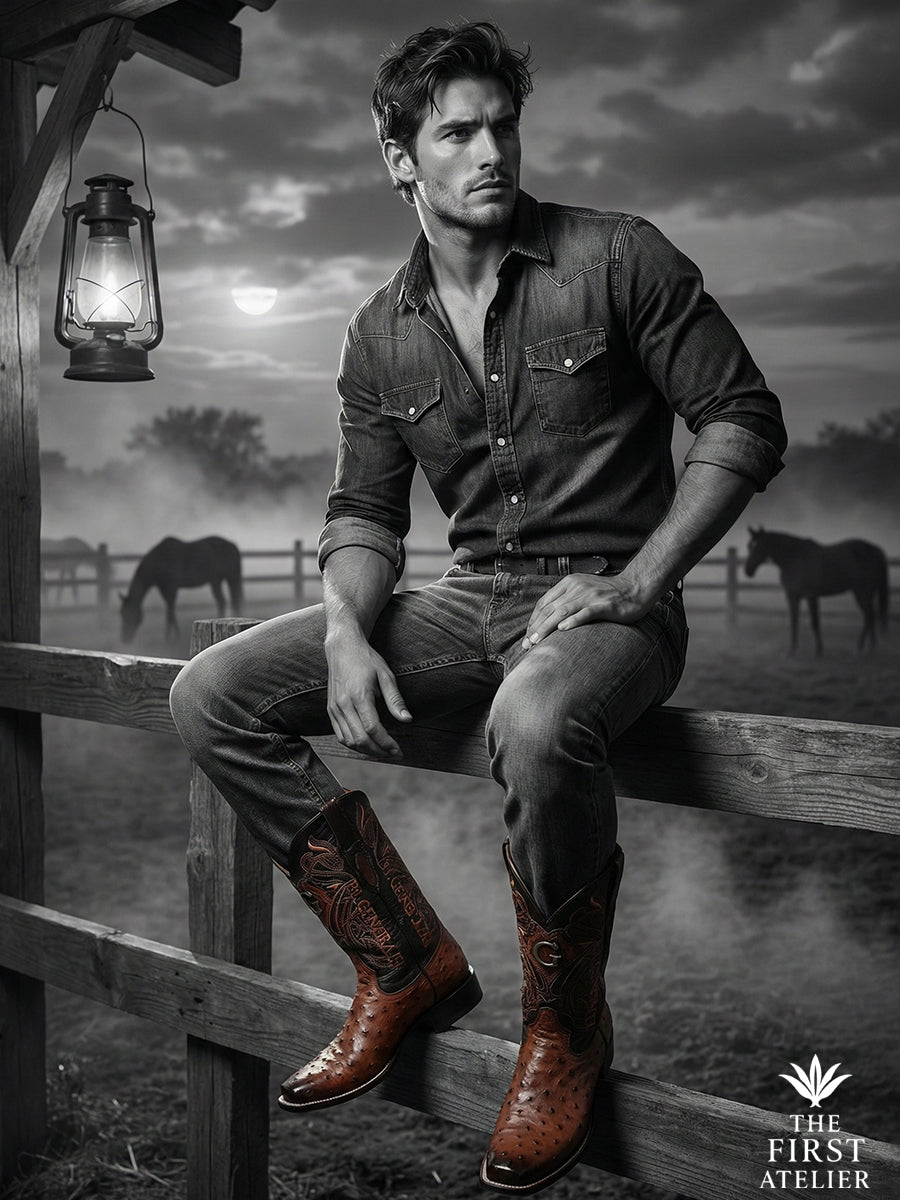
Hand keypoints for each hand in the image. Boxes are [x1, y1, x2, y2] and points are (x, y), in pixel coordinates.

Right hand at [325, 633, 411, 756]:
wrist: (342, 648)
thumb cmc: (367, 659)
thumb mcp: (386, 675)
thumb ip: (395, 699)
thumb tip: (407, 720)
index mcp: (359, 695)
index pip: (372, 728)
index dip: (386, 743)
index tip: (398, 750)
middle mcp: (343, 704)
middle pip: (360, 739)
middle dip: (379, 751)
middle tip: (394, 754)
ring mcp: (334, 708)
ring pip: (348, 740)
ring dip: (366, 750)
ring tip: (382, 751)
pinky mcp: (330, 709)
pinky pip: (340, 735)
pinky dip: (353, 744)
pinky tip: (367, 743)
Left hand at [522, 573, 652, 649]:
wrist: (635, 588)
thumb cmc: (607, 594)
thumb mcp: (582, 591)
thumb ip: (566, 601)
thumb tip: (548, 621)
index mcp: (569, 584)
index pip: (544, 603)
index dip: (533, 621)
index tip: (527, 637)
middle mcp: (576, 588)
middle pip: (550, 609)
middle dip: (536, 628)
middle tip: (527, 645)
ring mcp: (590, 596)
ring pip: (562, 612)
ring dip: (547, 627)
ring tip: (537, 641)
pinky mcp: (603, 605)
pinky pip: (585, 613)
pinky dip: (573, 621)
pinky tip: (563, 630)